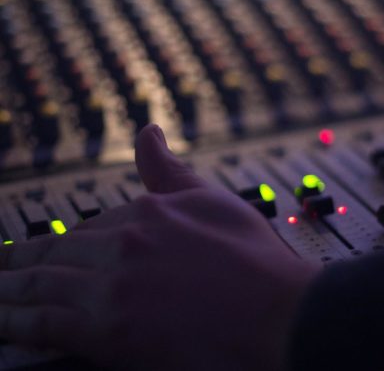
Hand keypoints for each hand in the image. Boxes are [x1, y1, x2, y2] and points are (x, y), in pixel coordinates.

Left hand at [0, 125, 317, 370]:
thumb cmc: (253, 258)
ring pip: (40, 284)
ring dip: (11, 288)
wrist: (278, 312)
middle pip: (58, 252)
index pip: (90, 226)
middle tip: (2, 266)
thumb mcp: (211, 199)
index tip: (45, 248)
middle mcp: (123, 243)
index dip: (63, 239)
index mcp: (146, 212)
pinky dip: (16, 320)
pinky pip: (43, 322)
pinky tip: (4, 320)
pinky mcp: (108, 329)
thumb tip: (148, 133)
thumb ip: (170, 168)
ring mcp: (112, 285)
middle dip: (23, 260)